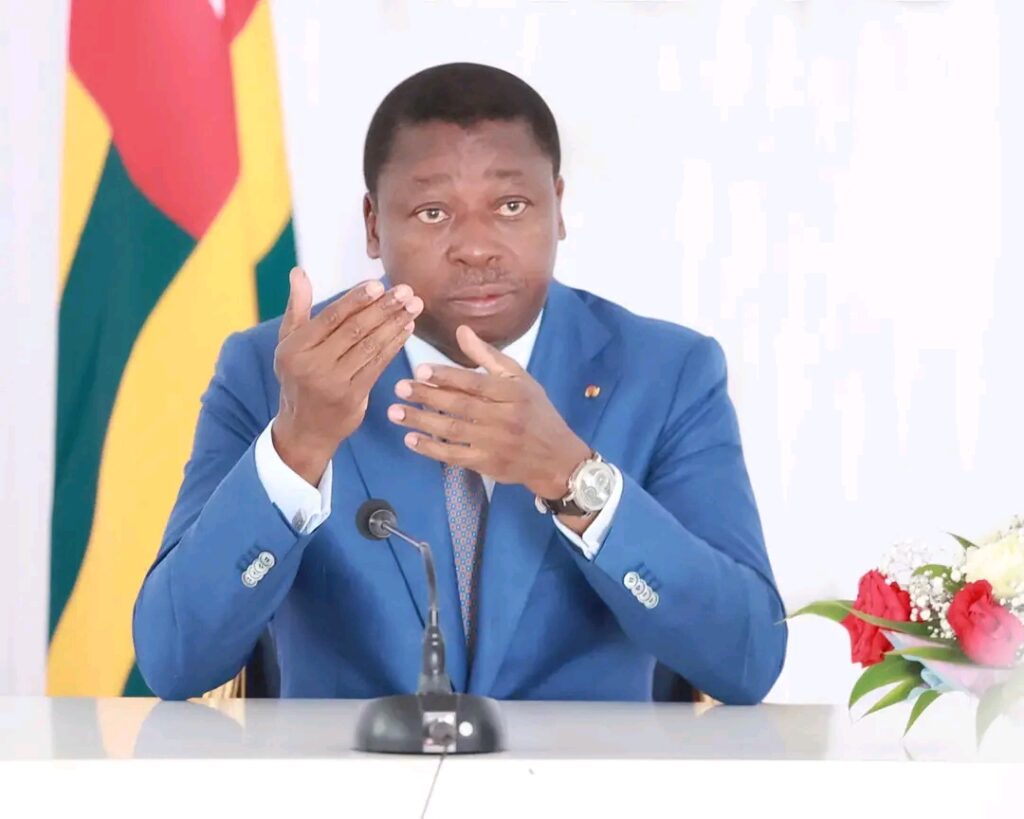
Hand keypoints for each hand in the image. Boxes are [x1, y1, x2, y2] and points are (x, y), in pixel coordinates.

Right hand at [273, 267, 422, 483]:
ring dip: (395, 324)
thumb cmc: (299, 376)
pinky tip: (407, 329)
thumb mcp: (289, 344)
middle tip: (407, 291)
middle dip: (384, 308)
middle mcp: (311, 365)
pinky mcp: (351, 397)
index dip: (356, 299)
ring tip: (414, 306)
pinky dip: (394, 346)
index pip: (331, 317)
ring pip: (370, 347)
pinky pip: (378, 365)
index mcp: (294, 347)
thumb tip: (299, 271)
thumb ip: (297, 307)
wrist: (305, 428)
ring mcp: (332, 383)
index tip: (379, 284)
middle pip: (355, 330)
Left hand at [386, 324, 591, 501]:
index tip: (420, 369)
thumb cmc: (537, 413)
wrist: (556, 458)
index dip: (447, 376)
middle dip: (427, 396)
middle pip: (460, 406)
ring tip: (396, 412)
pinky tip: (411, 439)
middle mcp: (504, 417)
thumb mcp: (520, 379)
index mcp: (512, 393)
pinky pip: (454, 456)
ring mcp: (495, 443)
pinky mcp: (487, 463)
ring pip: (453, 431)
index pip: (476, 383)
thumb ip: (489, 356)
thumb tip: (461, 330)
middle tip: (400, 388)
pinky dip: (431, 449)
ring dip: (422, 421)